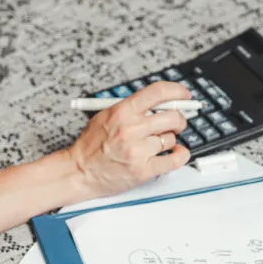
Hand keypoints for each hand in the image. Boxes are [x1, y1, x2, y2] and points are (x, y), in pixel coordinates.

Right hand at [67, 82, 191, 199]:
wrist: (78, 172)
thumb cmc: (91, 145)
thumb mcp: (107, 115)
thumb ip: (133, 108)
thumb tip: (162, 101)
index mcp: (122, 112)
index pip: (158, 93)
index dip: (176, 91)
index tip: (184, 95)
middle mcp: (131, 129)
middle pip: (172, 116)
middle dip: (179, 119)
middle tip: (176, 123)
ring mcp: (138, 150)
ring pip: (171, 138)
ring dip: (169, 140)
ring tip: (156, 143)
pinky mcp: (143, 170)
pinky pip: (174, 160)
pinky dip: (180, 155)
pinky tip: (177, 152)